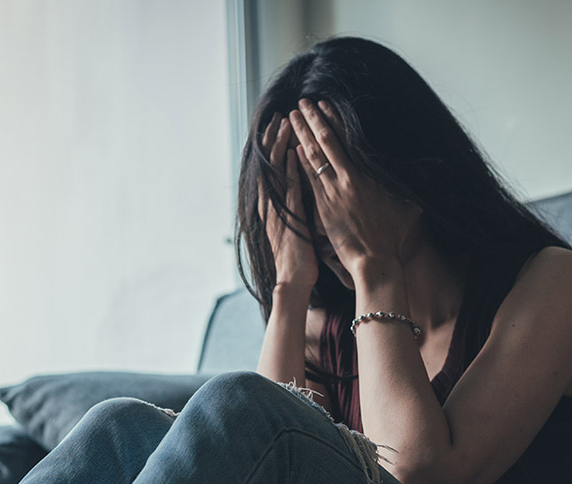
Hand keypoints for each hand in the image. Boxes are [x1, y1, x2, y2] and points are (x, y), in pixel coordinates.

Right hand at [258, 113, 318, 292]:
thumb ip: (295, 208)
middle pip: (269, 163)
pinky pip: (290, 187)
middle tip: (279, 116)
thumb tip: (302, 194)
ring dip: (281, 145)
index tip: (278, 126)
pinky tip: (295, 152)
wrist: (293, 280)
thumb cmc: (297, 258)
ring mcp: (278, 209)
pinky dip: (292, 168)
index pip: (269, 168)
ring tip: (285, 123)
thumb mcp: (294, 227)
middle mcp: (270, 204)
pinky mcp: (289, 216)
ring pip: (277, 170)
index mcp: (271, 205)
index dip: (272, 146)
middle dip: (274, 138)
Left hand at [289, 99, 420, 283]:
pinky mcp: (322, 207)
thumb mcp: (406, 208)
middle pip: (327, 141)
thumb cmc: (391, 238)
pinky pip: (308, 178)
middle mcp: (348, 179)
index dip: (334, 119)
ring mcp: (333, 192)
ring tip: (292, 117)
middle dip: (313, 120)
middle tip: (301, 102)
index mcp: (367, 175)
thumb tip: (423, 179)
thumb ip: (405, 190)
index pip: (347, 139)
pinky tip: (292, 148)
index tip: (324, 104)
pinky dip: (299, 161)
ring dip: (302, 135)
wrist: (375, 261)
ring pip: (313, 156)